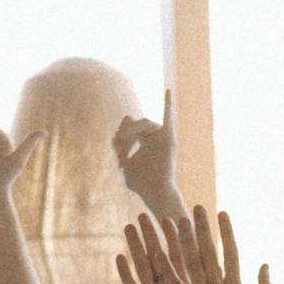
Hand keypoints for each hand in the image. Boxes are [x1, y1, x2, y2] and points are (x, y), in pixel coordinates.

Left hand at [111, 102, 179, 218]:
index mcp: (145, 141)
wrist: (155, 193)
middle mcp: (155, 137)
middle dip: (126, 131)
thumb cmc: (141, 183)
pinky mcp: (169, 139)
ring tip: (123, 140)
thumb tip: (114, 135)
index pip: (131, 127)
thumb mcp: (124, 165)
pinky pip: (169, 118)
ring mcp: (162, 137)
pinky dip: (168, 104)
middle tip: (118, 141)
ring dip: (132, 130)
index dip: (122, 131)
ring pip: (145, 123)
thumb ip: (119, 150)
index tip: (115, 141)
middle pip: (137, 123)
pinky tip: (167, 91)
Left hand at [162, 206, 272, 283]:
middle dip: (203, 228)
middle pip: (209, 252)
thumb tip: (266, 265)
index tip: (221, 212)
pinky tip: (159, 251)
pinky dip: (168, 269)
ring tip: (177, 220)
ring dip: (184, 240)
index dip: (226, 231)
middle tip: (196, 207)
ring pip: (191, 264)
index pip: (231, 253)